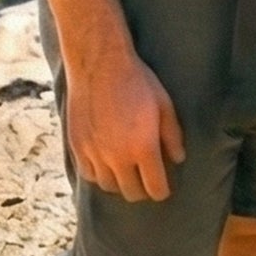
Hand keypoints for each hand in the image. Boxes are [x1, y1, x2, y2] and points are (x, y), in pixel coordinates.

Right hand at [66, 48, 185, 201]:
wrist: (99, 63)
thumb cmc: (136, 80)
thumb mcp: (163, 104)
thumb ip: (172, 135)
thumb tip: (178, 159)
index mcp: (143, 147)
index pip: (155, 188)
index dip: (163, 190)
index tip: (164, 187)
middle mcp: (118, 156)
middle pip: (132, 193)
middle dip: (143, 190)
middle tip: (147, 180)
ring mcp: (94, 153)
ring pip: (109, 186)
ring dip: (120, 183)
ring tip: (127, 172)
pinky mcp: (77, 146)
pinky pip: (89, 175)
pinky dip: (99, 175)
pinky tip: (106, 164)